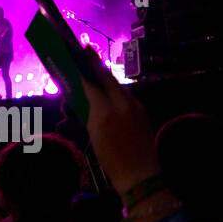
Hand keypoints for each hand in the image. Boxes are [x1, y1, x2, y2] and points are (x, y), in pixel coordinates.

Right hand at [80, 45, 159, 194]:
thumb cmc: (110, 157)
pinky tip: (110, 90)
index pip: (93, 84)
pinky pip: (127, 95)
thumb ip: (92, 109)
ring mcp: (136, 107)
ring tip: (96, 67)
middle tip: (86, 49)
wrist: (139, 173)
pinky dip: (116, 89)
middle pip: (108, 78)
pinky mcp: (143, 111)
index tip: (79, 53)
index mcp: (105, 112)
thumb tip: (89, 93)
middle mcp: (122, 104)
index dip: (85, 69)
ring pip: (119, 85)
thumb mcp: (94, 132)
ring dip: (107, 76)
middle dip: (96, 63)